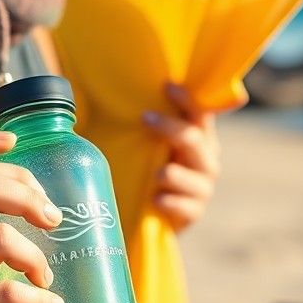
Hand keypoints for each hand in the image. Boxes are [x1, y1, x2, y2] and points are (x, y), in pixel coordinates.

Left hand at [142, 83, 221, 232]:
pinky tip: (157, 200)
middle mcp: (205, 159)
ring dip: (175, 174)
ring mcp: (201, 188)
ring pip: (195, 177)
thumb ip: (137, 123)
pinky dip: (172, 203)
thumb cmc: (144, 169)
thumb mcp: (143, 145)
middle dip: (171, 128)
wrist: (150, 215)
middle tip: (145, 118)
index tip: (167, 86)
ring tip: (159, 173)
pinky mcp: (193, 213)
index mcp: (197, 137)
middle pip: (195, 139)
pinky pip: (186, 207)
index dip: (187, 99)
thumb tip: (98, 91)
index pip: (199, 113)